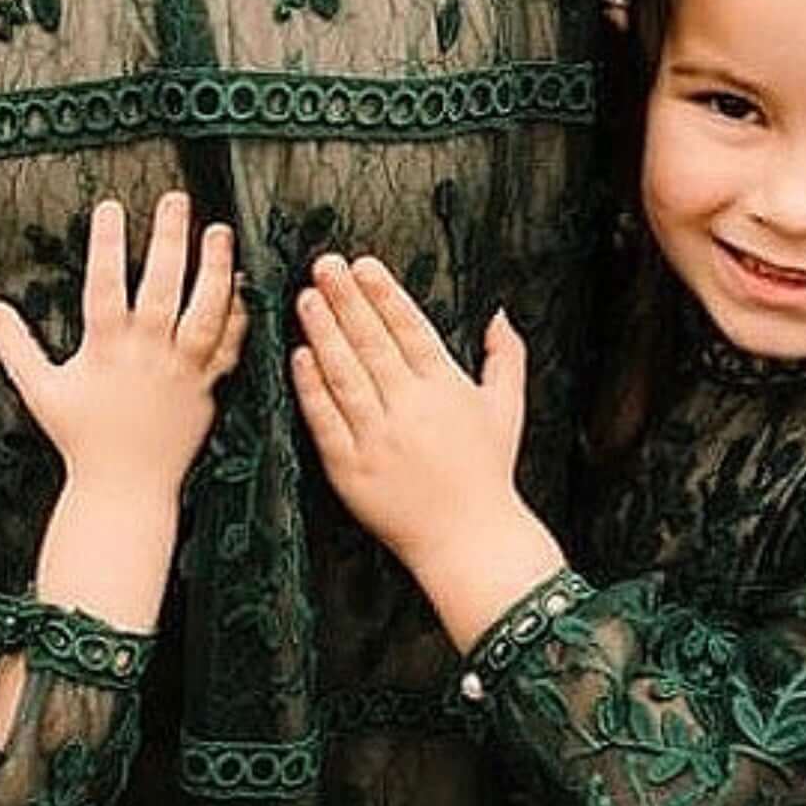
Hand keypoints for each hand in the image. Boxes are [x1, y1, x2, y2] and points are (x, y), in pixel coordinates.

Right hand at [0, 192, 247, 507]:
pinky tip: (240, 280)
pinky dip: (237, 313)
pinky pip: (229, 344)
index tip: (111, 207)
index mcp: (105, 349)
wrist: (125, 489)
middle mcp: (146, 354)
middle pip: (162, 287)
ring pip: (205, 311)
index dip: (107, 244)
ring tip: (219, 230)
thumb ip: (14, 345)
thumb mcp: (39, 389)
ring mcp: (182, 369)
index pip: (104, 284)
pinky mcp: (208, 386)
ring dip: (214, 269)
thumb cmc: (79, 438)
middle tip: (176, 199)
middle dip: (170, 240)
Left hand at [291, 255, 564, 651]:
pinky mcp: (350, 469)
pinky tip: (299, 357)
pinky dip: (311, 388)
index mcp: (446, 389)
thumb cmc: (489, 473)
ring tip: (306, 299)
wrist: (470, 542)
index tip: (363, 264)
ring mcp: (378, 439)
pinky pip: (326, 421)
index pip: (410, 329)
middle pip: (372, 343)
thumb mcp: (507, 410)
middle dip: (346, 299)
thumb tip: (499, 313)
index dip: (384, 294)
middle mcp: (410, 409)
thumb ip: (505, 357)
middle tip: (324, 265)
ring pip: (345, 375)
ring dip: (323, 333)